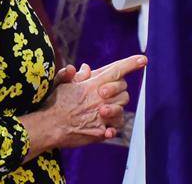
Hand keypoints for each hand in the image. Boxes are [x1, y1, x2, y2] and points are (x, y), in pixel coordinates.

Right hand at [22, 54, 145, 152]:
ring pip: (122, 108)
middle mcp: (100, 98)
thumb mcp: (62, 84)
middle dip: (119, 90)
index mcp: (93, 84)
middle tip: (107, 92)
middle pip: (123, 90)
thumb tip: (85, 67)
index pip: (117, 70)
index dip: (131, 63)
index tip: (143, 59)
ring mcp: (102, 116)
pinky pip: (115, 127)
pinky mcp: (100, 132)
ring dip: (116, 107)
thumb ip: (75, 75)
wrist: (47, 127)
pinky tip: (105, 127)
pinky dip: (113, 127)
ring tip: (104, 109)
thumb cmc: (53, 104)